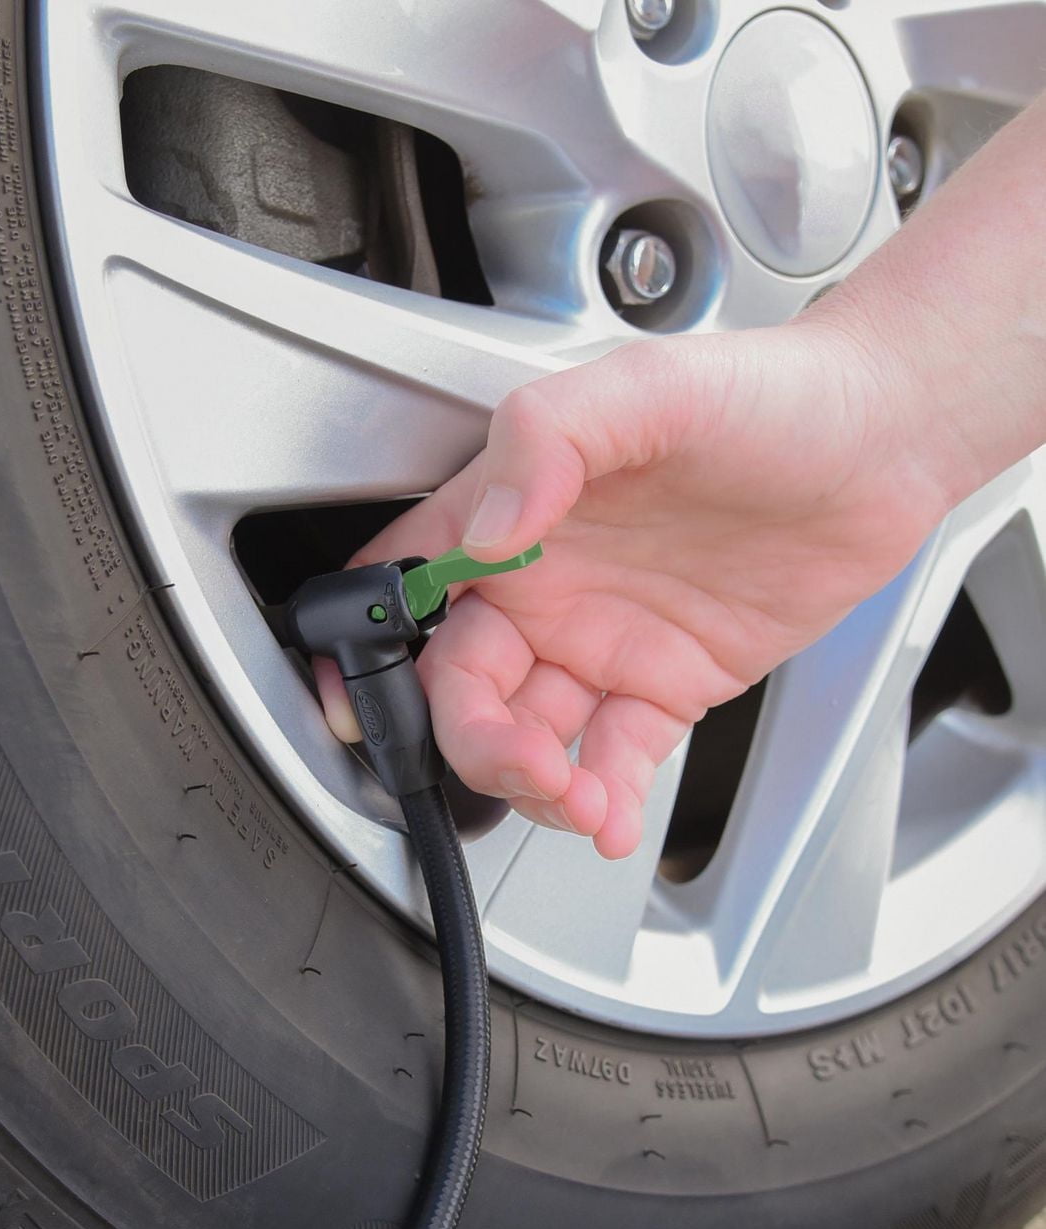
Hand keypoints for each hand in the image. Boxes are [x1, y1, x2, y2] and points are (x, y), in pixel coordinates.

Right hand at [319, 320, 953, 857]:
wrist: (886, 440)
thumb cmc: (767, 394)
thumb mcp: (646, 388)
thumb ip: (550, 442)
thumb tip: (489, 528)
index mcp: (513, 513)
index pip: (408, 587)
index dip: (367, 646)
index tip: (364, 701)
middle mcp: (545, 585)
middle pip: (463, 688)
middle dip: (477, 742)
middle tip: (526, 763)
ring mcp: (602, 642)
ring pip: (529, 736)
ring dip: (537, 785)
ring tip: (580, 803)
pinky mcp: (664, 686)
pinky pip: (612, 756)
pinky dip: (603, 797)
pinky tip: (610, 817)